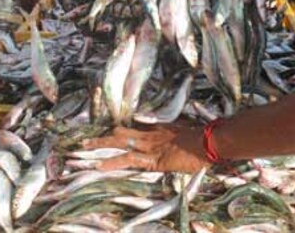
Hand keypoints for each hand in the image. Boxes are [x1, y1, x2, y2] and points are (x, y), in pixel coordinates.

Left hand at [83, 125, 210, 172]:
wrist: (209, 141)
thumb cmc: (204, 139)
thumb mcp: (188, 133)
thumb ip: (178, 134)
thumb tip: (177, 137)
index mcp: (159, 128)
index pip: (134, 128)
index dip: (120, 132)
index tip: (109, 132)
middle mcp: (150, 134)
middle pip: (122, 132)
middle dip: (104, 137)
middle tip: (86, 139)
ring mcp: (149, 145)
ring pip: (119, 142)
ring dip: (101, 145)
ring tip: (84, 147)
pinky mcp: (152, 158)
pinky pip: (128, 160)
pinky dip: (113, 163)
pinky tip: (99, 165)